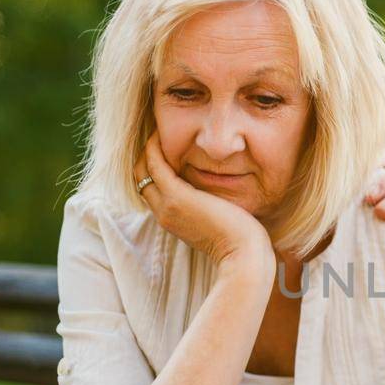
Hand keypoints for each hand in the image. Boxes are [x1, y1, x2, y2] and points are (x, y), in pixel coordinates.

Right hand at [134, 133, 275, 277]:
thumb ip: (209, 205)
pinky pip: (156, 165)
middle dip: (145, 153)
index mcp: (172, 219)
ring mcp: (168, 206)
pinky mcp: (178, 198)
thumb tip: (217, 193)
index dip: (152, 166)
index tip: (163, 146)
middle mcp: (164, 213)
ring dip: (147, 147)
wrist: (244, 255)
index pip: (150, 188)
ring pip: (143, 169)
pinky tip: (162, 134)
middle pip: (140, 177)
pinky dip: (155, 147)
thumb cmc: (241, 240)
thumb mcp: (218, 220)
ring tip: (158, 128)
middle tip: (158, 132)